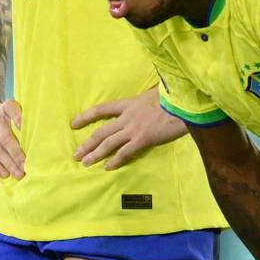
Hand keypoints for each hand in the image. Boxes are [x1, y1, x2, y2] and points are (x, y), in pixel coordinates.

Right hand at [0, 99, 25, 179]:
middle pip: (6, 139)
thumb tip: (38, 139)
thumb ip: (21, 119)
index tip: (25, 127)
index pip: (11, 109)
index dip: (18, 118)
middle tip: (26, 167)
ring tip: (18, 174)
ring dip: (9, 164)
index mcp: (5, 109)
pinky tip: (5, 174)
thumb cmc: (2, 117)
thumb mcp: (11, 111)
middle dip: (17, 155)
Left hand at [72, 90, 187, 169]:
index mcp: (129, 103)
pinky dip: (116, 160)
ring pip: (109, 143)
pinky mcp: (144, 139)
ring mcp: (134, 129)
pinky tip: (108, 167)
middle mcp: (127, 117)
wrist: (185, 102)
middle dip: (87, 144)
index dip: (86, 116)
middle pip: (101, 131)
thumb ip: (148, 95)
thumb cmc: (174, 96)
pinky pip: (125, 152)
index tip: (74, 123)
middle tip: (76, 154)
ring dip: (95, 154)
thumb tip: (151, 94)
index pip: (102, 109)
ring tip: (84, 163)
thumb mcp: (156, 91)